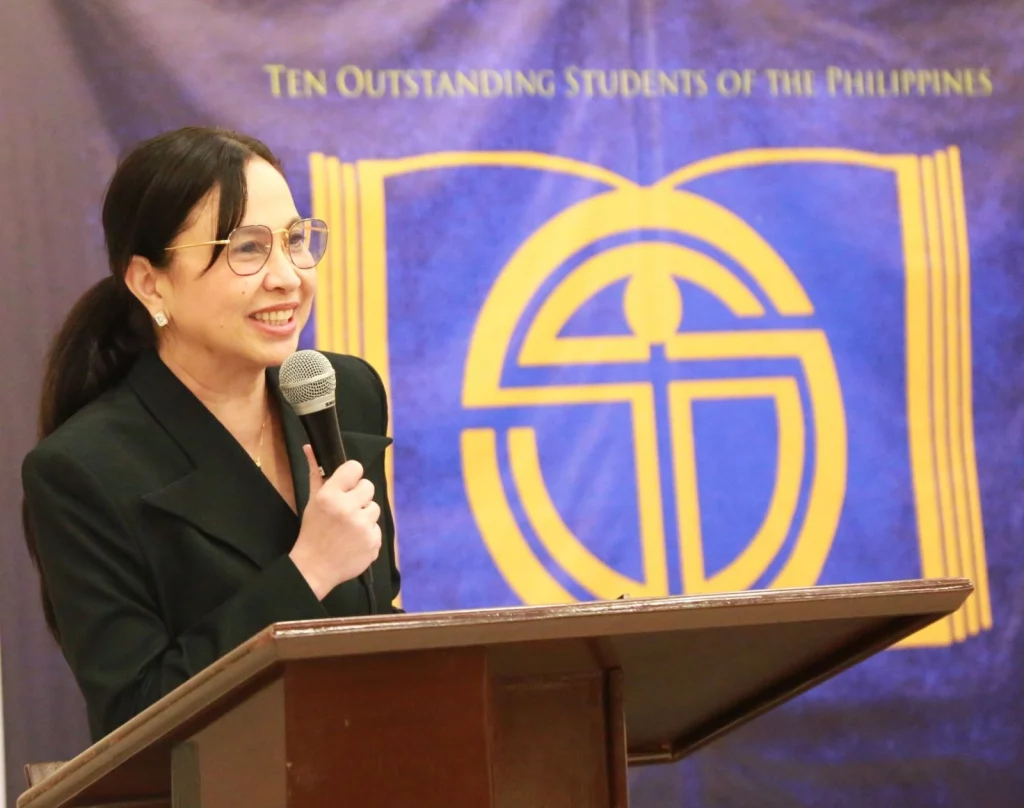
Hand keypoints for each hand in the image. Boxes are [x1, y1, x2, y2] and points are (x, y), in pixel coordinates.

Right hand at [288, 445, 381, 599]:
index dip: (352, 476)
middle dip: (359, 496)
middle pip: (368, 486)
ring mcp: (363, 527)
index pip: (355, 468)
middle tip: (346, 509)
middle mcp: (349, 509)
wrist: (314, 568)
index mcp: (331, 496)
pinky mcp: (374, 542)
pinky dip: (368, 533)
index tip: (347, 485)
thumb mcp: (312, 502)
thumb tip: (310, 447)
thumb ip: (316, 474)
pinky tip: (353, 541)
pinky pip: (377, 528)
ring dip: (364, 515)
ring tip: (349, 527)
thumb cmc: (312, 531)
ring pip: (374, 508)